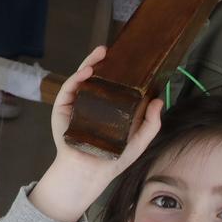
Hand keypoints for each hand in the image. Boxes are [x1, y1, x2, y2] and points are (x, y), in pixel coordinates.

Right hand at [28, 46, 163, 221]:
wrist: (91, 172)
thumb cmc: (114, 158)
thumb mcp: (139, 141)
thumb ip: (151, 123)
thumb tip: (158, 101)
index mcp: (107, 107)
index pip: (110, 83)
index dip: (116, 69)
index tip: (126, 57)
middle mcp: (90, 102)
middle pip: (94, 77)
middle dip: (100, 61)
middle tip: (107, 49)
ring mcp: (76, 104)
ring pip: (80, 78)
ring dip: (88, 64)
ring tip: (99, 55)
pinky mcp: (63, 108)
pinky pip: (69, 89)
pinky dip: (76, 78)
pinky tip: (86, 72)